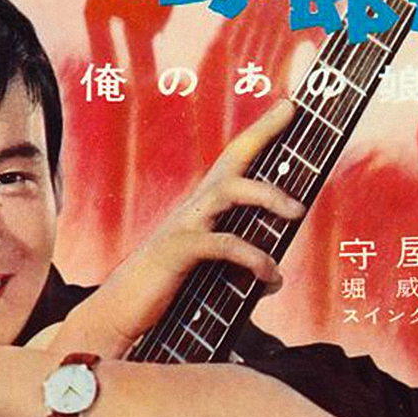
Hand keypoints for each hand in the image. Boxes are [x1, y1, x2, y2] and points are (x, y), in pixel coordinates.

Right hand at [84, 99, 304, 352]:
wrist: (121, 311)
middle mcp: (194, 208)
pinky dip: (252, 257)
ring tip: (296, 213)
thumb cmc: (166, 289)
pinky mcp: (178, 250)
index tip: (289, 105)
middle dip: (262, 135)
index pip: (234, 160)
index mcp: (203, 207)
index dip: (261, 132)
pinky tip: (268, 276)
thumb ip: (244, 271)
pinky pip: (222, 243)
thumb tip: (275, 280)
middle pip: (230, 160)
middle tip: (293, 118)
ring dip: (267, 196)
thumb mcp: (211, 276)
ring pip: (227, 191)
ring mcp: (185, 225)